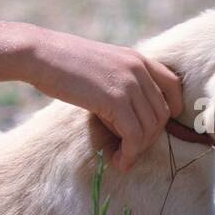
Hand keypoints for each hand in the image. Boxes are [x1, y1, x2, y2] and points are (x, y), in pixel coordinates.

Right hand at [25, 27, 182, 172]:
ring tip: (121, 158)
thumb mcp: (101, 64)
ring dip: (138, 149)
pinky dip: (129, 153)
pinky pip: (134, 135)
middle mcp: (138, 69)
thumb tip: (127, 112)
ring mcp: (128, 84)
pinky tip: (117, 159)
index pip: (173, 85)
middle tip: (129, 149)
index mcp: (136, 58)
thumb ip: (119, 80)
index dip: (172, 108)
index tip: (159, 125)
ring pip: (150, 128)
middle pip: (162, 113)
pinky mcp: (115, 100)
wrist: (41, 55)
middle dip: (149, 137)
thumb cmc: (62, 63)